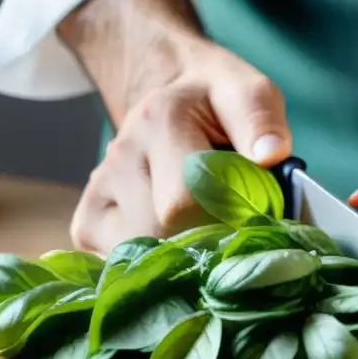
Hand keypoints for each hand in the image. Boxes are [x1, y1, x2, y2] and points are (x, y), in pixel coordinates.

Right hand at [69, 39, 291, 254]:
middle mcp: (120, 158)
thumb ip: (260, 119)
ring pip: (144, 256)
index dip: (229, 219)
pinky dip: (156, 264)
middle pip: (166, 234)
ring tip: (202, 223)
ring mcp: (96, 193)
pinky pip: (123, 266)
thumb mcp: (247, 92)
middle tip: (232, 223)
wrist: (165, 98)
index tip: (256, 216)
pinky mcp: (86, 224)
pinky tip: (174, 238)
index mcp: (159, 121)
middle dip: (209, 239)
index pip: (189, 199)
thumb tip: (270, 154)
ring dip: (183, 254)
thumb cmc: (215, 104)